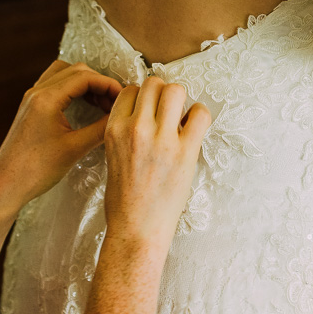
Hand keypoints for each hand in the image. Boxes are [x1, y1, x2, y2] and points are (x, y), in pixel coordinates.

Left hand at [0, 60, 122, 213]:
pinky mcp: (30, 108)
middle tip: (115, 102)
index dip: (108, 84)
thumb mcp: (75, 149)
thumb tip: (120, 117)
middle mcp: (36, 93)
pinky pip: (54, 86)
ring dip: (85, 83)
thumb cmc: (36, 170)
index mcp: (46, 99)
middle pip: (75, 71)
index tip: (123, 97)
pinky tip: (84, 106)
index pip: (85, 77)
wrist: (6, 186)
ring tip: (102, 103)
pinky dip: (72, 89)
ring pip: (64, 74)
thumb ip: (101, 129)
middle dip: (99, 82)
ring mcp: (31, 99)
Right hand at [103, 76, 211, 250]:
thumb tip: (147, 112)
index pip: (130, 90)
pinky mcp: (185, 151)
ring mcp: (161, 139)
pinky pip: (200, 114)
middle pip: (153, 84)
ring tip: (180, 119)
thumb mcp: (112, 156)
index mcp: (114, 130)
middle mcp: (136, 129)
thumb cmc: (124, 199)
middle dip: (162, 94)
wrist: (136, 229)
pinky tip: (193, 129)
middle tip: (168, 112)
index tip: (150, 110)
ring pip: (175, 90)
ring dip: (180, 100)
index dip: (142, 97)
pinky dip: (200, 115)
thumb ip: (125, 131)